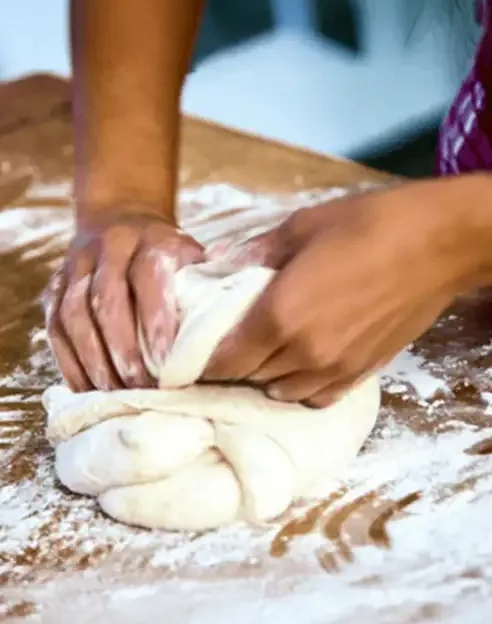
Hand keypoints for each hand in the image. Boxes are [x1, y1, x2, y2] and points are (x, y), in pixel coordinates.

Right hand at [44, 212, 203, 390]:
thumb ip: (204, 290)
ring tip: (112, 392)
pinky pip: (54, 327)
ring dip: (92, 358)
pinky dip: (68, 361)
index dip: (155, 319)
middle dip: (121, 348)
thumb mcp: (193, 258)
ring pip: (73, 314)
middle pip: (105, 299)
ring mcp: (75, 265)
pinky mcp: (52, 287)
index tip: (167, 362)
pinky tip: (86, 387)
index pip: (148, 275)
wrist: (119, 217)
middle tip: (139, 387)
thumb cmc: (168, 255)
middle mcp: (109, 246)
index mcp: (151, 236)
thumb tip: (222, 341)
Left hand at [203, 180, 484, 406]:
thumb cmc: (367, 225)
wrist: (439, 241)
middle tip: (216, 350)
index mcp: (278, 317)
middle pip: (246, 378)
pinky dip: (297, 388)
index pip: (222, 361)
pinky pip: (315, 398)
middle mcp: (304, 352)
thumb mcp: (297, 227)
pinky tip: (293, 365)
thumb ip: (251, 253)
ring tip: (255, 354)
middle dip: (227, 367)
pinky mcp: (362, 373)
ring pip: (279, 391)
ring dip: (261, 377)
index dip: (198, 362)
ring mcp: (336, 368)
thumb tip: (215, 266)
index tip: (184, 356)